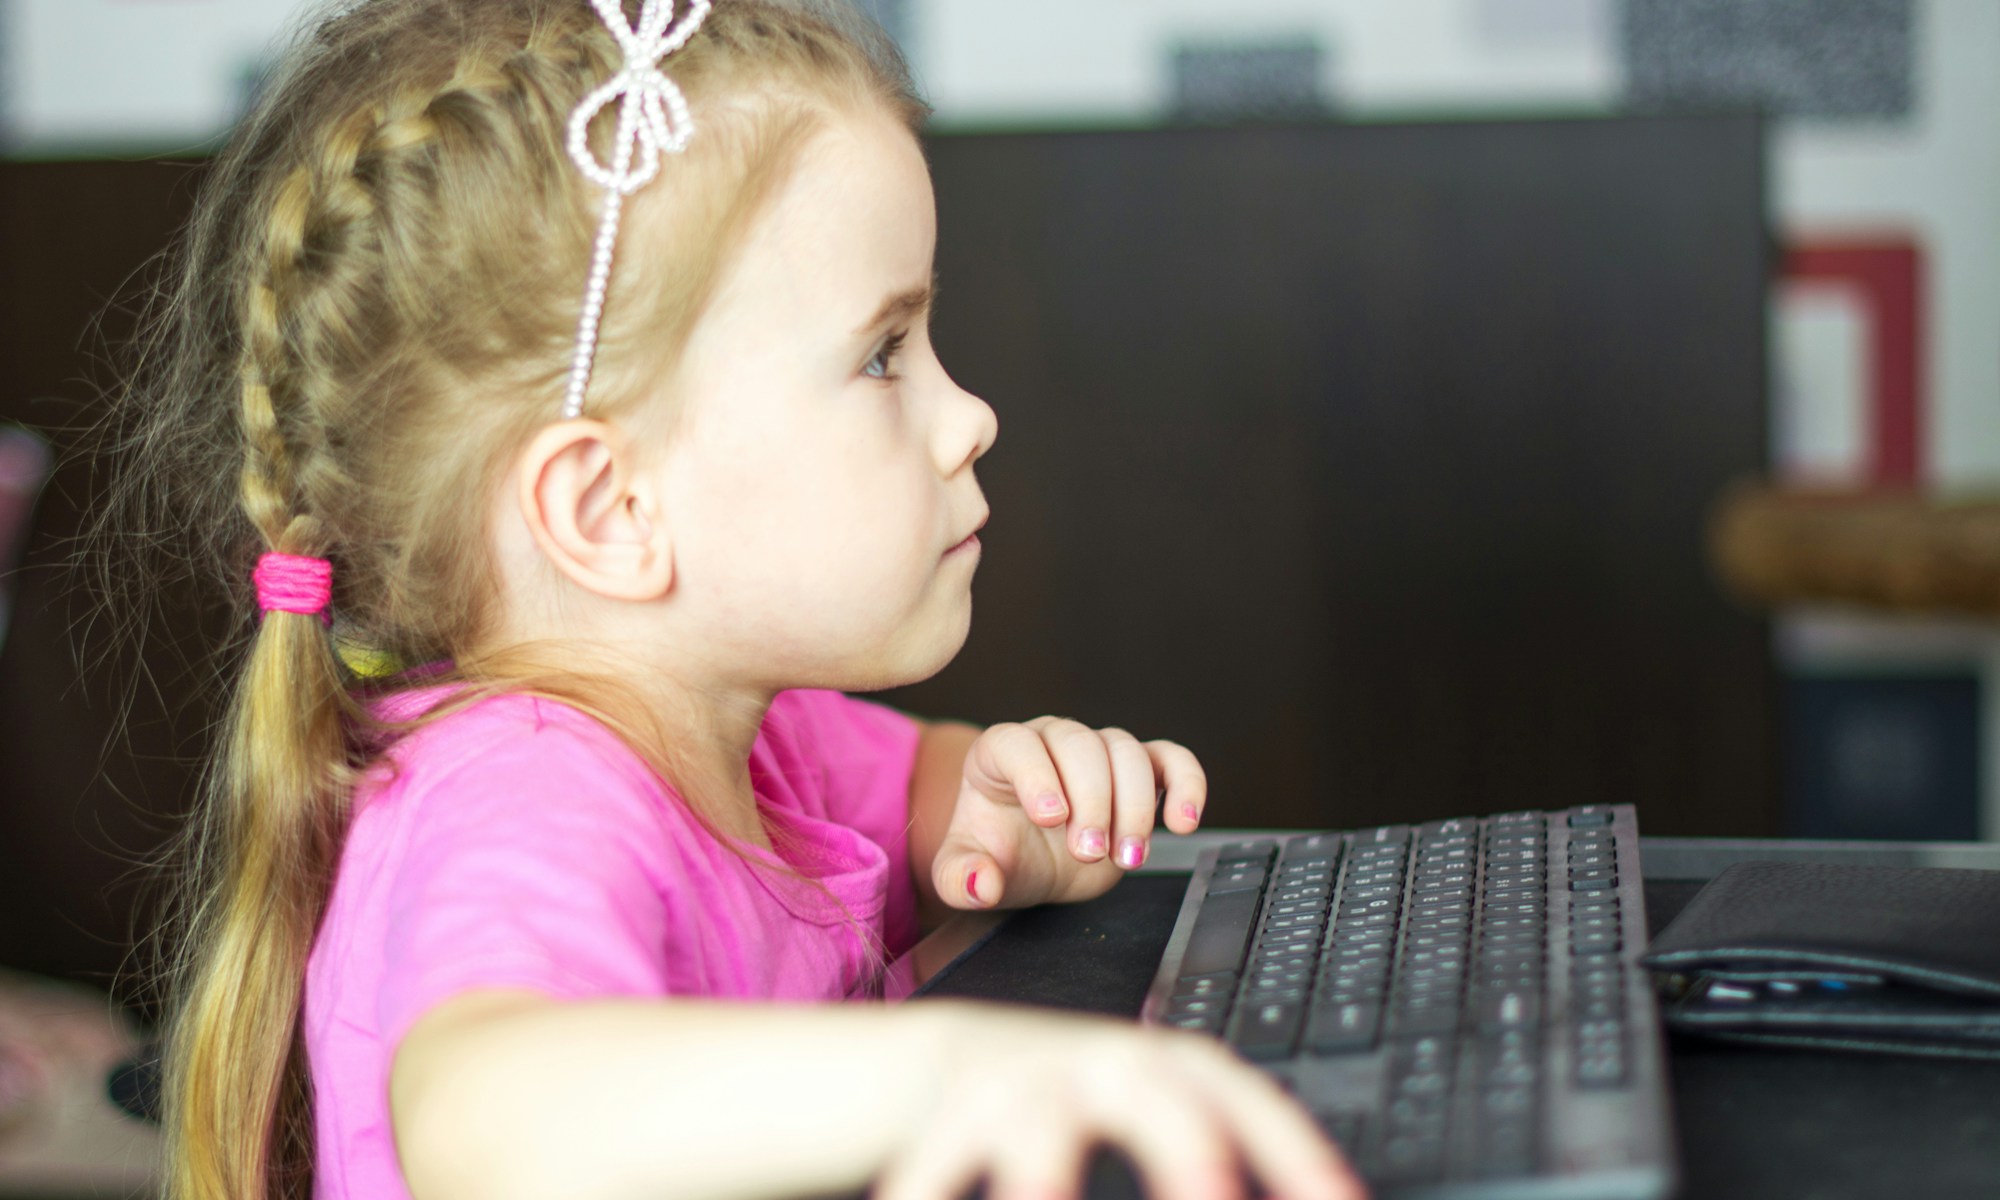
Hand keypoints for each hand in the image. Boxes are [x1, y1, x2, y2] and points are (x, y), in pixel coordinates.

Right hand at [878, 1002, 1368, 1199]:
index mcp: (1180, 1069)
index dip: (1299, 1157)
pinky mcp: (955, 1115)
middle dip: (1193, 1160)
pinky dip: (935, 1191)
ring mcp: (1030, 1086)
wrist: (965, 1063)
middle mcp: (1108, 1068)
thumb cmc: (1102, 1108)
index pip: (1252, 1105)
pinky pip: (941, 1166)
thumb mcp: (1168, 1116)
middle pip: (1159, 1100)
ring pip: (1040, 1130)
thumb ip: (1230, 1154)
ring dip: (1047, 1184)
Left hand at [933, 717, 1206, 909]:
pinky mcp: (1140, 772)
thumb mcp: (963, 872)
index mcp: (1000, 754)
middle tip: (1089, 854)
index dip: (1036, 775)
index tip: (1051, 818)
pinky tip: (1183, 822)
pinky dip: (1187, 784)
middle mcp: (1051, 741)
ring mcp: (1099, 752)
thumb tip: (981, 883)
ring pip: (1127, 751)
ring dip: (1134, 806)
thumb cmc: (997, 855)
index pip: (1016, 744)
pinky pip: (1172, 760)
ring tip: (1127, 858)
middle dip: (1091, 801)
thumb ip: (961, 877)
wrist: (1033, 861)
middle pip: (1079, 745)